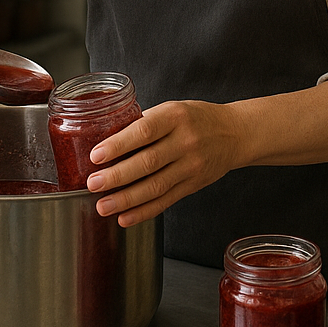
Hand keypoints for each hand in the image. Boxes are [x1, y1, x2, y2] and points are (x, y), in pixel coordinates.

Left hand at [85, 99, 246, 226]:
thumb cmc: (196, 118)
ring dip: (126, 199)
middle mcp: (185, 141)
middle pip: (148, 162)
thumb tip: (106, 139)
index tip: (96, 155)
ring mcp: (191, 165)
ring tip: (103, 206)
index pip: (143, 131)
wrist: (234, 134)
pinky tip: (125, 217)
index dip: (119, 145)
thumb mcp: (172, 109)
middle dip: (117, 176)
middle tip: (93, 184)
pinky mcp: (193, 185)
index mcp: (175, 116)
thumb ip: (144, 123)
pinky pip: (166, 201)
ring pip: (156, 186)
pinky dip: (144, 212)